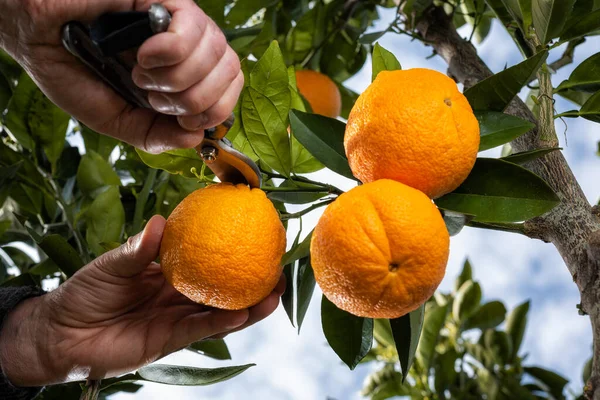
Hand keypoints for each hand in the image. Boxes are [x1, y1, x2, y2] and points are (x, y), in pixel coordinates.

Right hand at [0, 0, 242, 152]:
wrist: (36, 35)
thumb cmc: (74, 72)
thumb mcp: (117, 120)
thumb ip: (154, 135)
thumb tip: (195, 139)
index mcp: (185, 72)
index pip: (231, 88)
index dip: (216, 110)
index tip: (183, 121)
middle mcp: (188, 45)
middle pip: (231, 72)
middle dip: (195, 100)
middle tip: (154, 97)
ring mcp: (177, 19)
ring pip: (217, 53)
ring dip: (176, 78)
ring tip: (139, 73)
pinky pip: (192, 29)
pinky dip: (168, 52)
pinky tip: (142, 54)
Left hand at [0, 216, 283, 386]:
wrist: (62, 332)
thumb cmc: (86, 293)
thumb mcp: (114, 264)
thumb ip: (138, 248)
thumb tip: (160, 222)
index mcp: (170, 274)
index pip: (207, 260)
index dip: (231, 251)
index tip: (256, 235)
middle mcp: (180, 296)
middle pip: (225, 288)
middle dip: (253, 280)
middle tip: (279, 267)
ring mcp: (178, 318)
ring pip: (222, 313)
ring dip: (250, 305)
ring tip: (275, 292)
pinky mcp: (171, 340)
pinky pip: (202, 330)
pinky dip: (223, 323)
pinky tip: (244, 313)